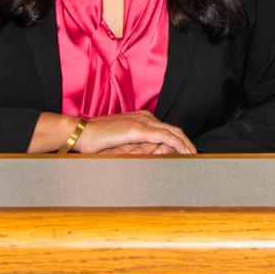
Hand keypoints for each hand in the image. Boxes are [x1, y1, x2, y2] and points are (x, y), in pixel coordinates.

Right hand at [34, 111, 196, 155]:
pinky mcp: (138, 129)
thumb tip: (149, 155)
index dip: (179, 140)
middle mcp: (145, 117)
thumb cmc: (95, 140)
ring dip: (185, 144)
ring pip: (173, 132)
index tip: (187, 152)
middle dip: (187, 143)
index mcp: (141, 119)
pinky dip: (176, 144)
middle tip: (195, 155)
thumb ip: (135, 147)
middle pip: (174, 129)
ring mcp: (142, 121)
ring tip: (192, 156)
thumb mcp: (119, 144)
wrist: (79, 132)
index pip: (166, 130)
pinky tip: (183, 152)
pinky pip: (163, 136)